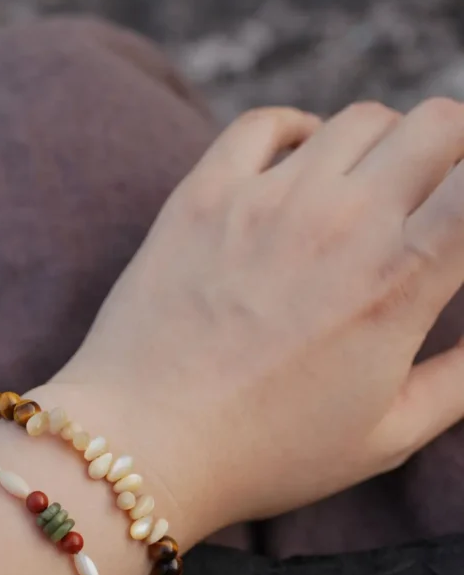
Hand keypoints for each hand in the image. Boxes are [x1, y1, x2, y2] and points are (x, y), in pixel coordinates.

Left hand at [51, 100, 463, 546]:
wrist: (142, 445)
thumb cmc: (264, 455)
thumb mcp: (384, 437)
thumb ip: (459, 382)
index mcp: (398, 282)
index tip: (461, 225)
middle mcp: (340, 222)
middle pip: (434, 123)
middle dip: (451, 150)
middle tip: (436, 192)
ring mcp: (266, 200)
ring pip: (356, 119)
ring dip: (379, 146)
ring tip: (365, 192)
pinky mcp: (203, 195)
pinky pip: (265, 123)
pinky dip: (297, 132)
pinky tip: (300, 168)